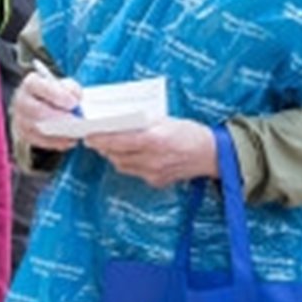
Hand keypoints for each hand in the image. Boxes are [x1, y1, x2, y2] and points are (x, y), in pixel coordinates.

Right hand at [10, 70, 84, 151]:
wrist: (38, 102)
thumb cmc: (53, 92)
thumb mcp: (62, 84)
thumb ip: (71, 88)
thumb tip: (77, 99)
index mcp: (31, 84)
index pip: (41, 88)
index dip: (58, 95)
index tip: (74, 103)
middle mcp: (22, 101)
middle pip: (37, 111)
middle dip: (58, 117)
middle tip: (75, 120)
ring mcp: (20, 119)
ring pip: (38, 128)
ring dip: (59, 132)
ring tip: (76, 133)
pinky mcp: (24, 134)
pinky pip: (40, 141)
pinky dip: (56, 142)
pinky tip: (69, 141)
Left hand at [85, 117, 216, 188]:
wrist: (212, 154)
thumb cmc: (190, 133)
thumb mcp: (166, 120)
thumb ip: (143, 123)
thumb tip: (119, 122)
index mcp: (155, 138)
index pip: (118, 140)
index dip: (100, 138)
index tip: (89, 134)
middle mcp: (152, 158)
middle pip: (116, 154)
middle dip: (103, 146)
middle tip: (94, 138)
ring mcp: (153, 172)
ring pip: (122, 164)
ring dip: (113, 155)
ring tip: (109, 146)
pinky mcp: (156, 181)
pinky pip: (134, 172)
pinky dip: (128, 163)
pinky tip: (131, 155)